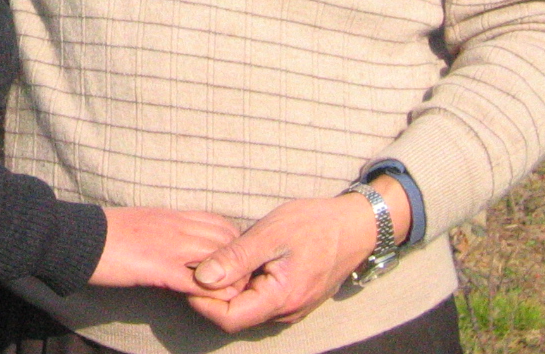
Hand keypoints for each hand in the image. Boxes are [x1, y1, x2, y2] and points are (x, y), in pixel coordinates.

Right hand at [88, 207, 241, 295]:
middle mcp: (177, 226)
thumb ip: (165, 232)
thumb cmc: (105, 233)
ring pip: (218, 257)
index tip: (236, 262)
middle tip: (239, 284)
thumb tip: (178, 248)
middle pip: (226, 239)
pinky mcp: (158, 267)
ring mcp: (170, 246)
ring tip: (230, 296)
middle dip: (240, 263)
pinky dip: (210, 294)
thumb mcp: (142, 223)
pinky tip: (212, 303)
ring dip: (230, 279)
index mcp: (172, 215)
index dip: (234, 243)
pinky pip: (196, 282)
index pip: (220, 222)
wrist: (78, 236)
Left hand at [185, 177, 410, 331]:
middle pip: (236, 316)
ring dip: (229, 289)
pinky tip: (238, 261)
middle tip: (196, 263)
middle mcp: (286, 312)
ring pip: (248, 308)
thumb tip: (201, 277)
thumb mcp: (270, 235)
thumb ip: (235, 258)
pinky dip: (244, 285)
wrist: (355, 226)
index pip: (229, 318)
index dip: (203, 302)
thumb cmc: (314, 225)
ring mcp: (291, 307)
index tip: (189, 275)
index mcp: (279, 299)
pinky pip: (261, 300)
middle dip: (212, 295)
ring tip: (214, 259)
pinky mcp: (294, 298)